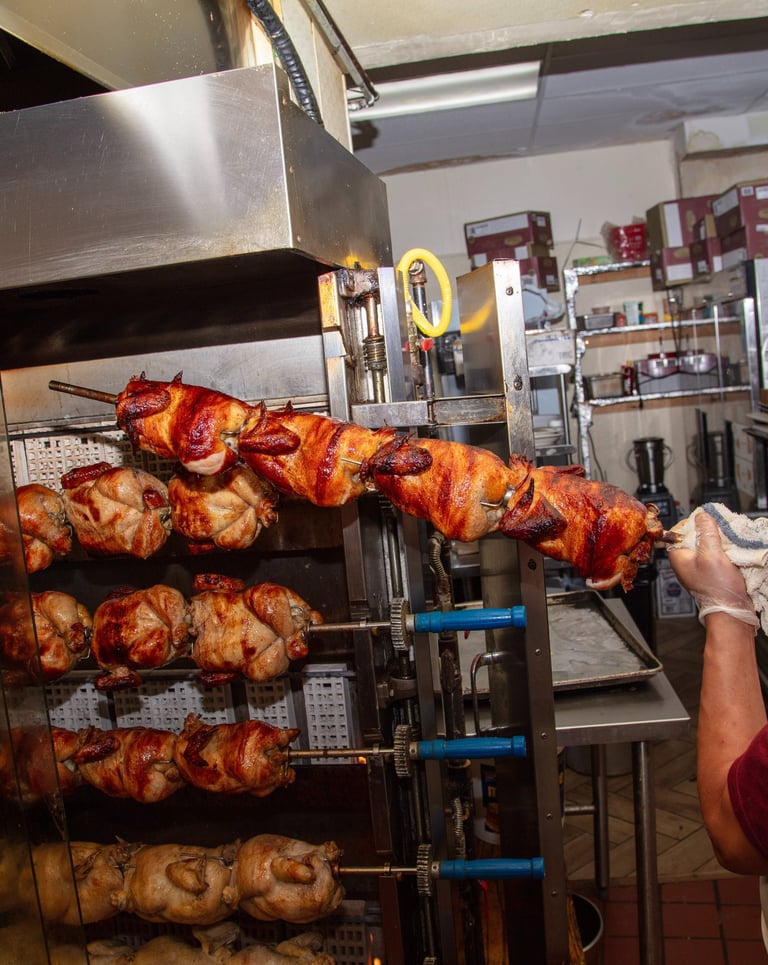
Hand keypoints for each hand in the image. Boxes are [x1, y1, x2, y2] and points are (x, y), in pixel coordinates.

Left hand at [668, 511, 757, 627]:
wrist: (731, 611)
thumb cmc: (717, 588)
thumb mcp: (711, 554)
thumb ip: (706, 533)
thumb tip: (702, 516)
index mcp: (678, 555)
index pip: (680, 530)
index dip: (694, 522)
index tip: (708, 519)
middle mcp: (686, 561)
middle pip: (695, 536)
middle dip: (710, 531)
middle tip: (722, 529)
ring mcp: (699, 567)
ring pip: (708, 544)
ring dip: (720, 540)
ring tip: (729, 540)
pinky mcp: (712, 572)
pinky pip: (717, 554)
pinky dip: (725, 550)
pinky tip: (733, 551)